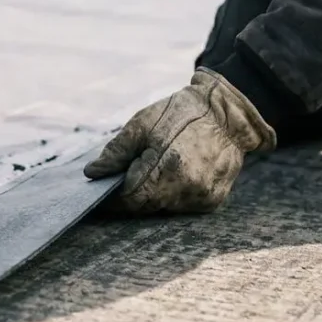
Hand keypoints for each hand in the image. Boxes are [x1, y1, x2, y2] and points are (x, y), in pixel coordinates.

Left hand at [84, 68, 275, 215]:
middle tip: (122, 181)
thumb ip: (116, 151)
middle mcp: (187, 186)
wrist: (228, 113)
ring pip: (163, 208)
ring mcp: (202, 196)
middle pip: (145, 206)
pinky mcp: (213, 201)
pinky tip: (173, 175)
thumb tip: (93, 173)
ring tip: (152, 171)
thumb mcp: (142, 123)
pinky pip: (182, 206)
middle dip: (130, 196)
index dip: (112, 199)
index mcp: (167, 166)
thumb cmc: (180, 113)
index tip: (100, 194)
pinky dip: (171, 195)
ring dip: (151, 196)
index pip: (130, 198)